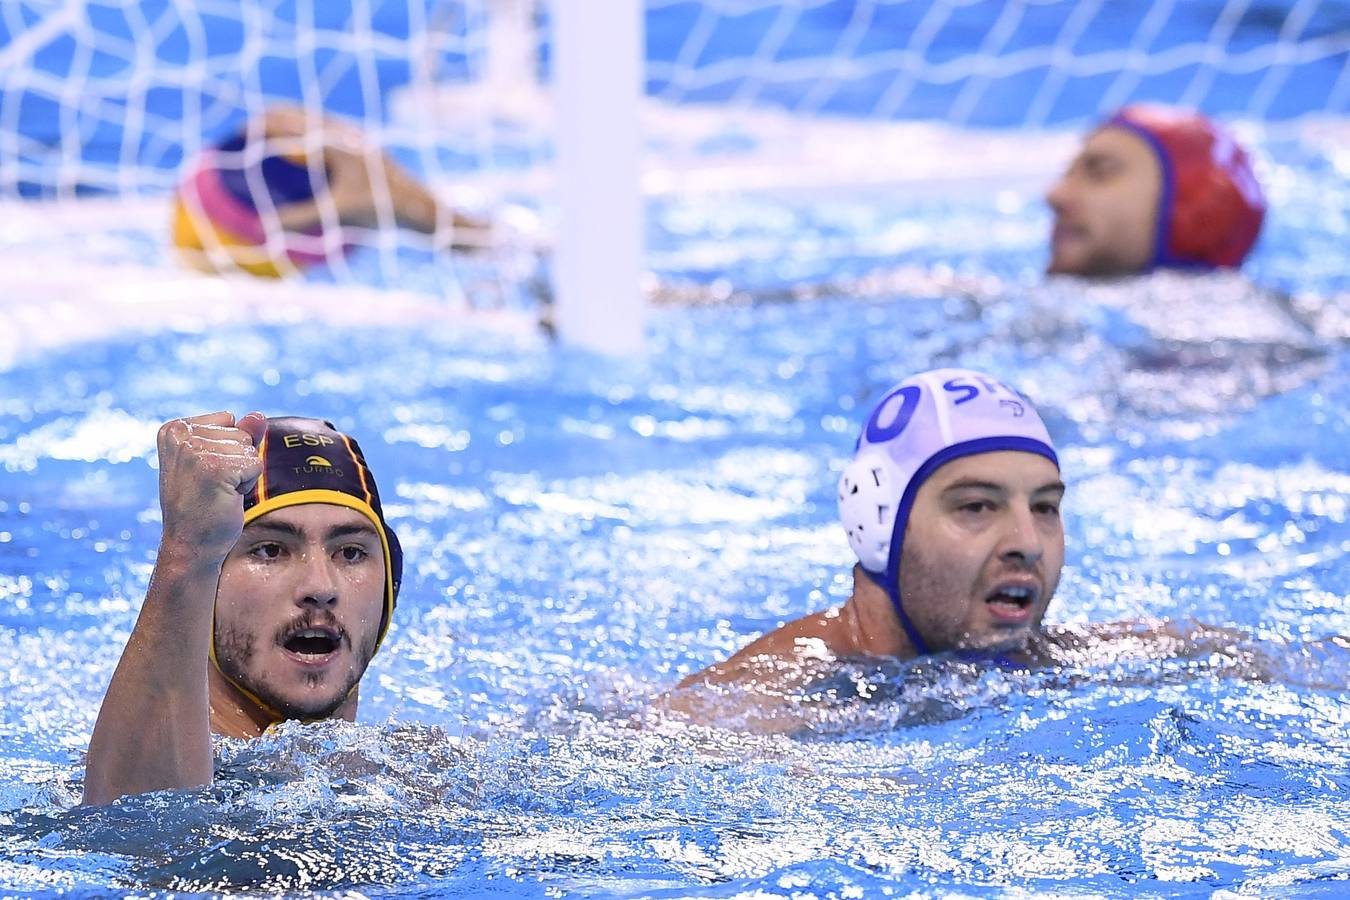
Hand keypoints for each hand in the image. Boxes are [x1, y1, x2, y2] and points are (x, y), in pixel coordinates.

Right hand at [156, 411, 266, 563]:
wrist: (190, 544)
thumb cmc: (204, 504)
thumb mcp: (218, 462)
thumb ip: (239, 434)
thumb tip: (259, 415)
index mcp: (173, 429)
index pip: (228, 419)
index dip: (226, 450)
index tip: (203, 473)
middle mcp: (180, 435)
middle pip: (241, 433)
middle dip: (236, 462)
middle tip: (211, 486)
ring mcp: (195, 450)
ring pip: (250, 449)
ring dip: (242, 474)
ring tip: (216, 492)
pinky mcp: (215, 467)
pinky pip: (255, 464)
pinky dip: (247, 484)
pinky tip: (223, 498)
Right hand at [256, 106, 445, 234]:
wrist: (420, 206)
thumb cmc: (380, 210)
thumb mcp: (337, 215)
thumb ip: (301, 219)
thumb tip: (266, 229)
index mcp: (334, 142)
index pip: (288, 125)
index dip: (262, 128)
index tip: (239, 134)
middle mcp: (345, 133)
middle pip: (298, 115)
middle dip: (271, 119)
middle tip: (246, 130)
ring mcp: (355, 137)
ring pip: (314, 120)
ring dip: (290, 121)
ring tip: (269, 130)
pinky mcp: (363, 146)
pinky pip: (328, 130)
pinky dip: (308, 132)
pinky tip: (304, 147)